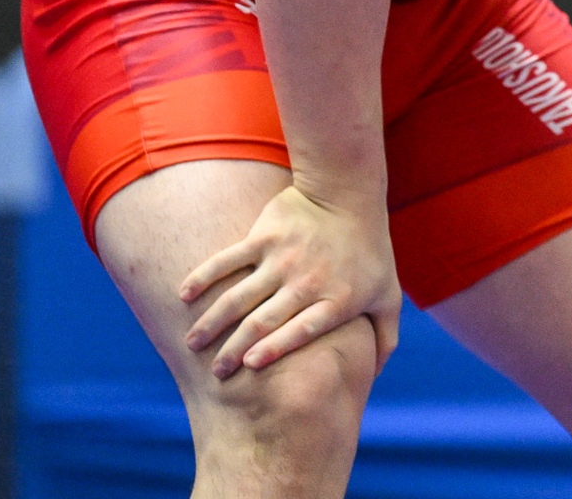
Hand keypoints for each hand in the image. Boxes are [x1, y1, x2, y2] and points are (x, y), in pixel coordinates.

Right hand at [177, 184, 402, 377]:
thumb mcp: (388, 296)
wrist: (348, 194)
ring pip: (238, 297)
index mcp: (334, 301)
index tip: (249, 365)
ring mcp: (282, 259)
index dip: (274, 349)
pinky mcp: (263, 237)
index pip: (301, 330)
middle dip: (234, 350)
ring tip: (192, 343)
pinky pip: (227, 260)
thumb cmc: (370, 251)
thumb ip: (385, 338)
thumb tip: (375, 377)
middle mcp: (305, 283)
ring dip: (212, 323)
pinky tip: (183, 295)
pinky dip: (203, 277)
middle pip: (263, 322)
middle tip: (216, 371)